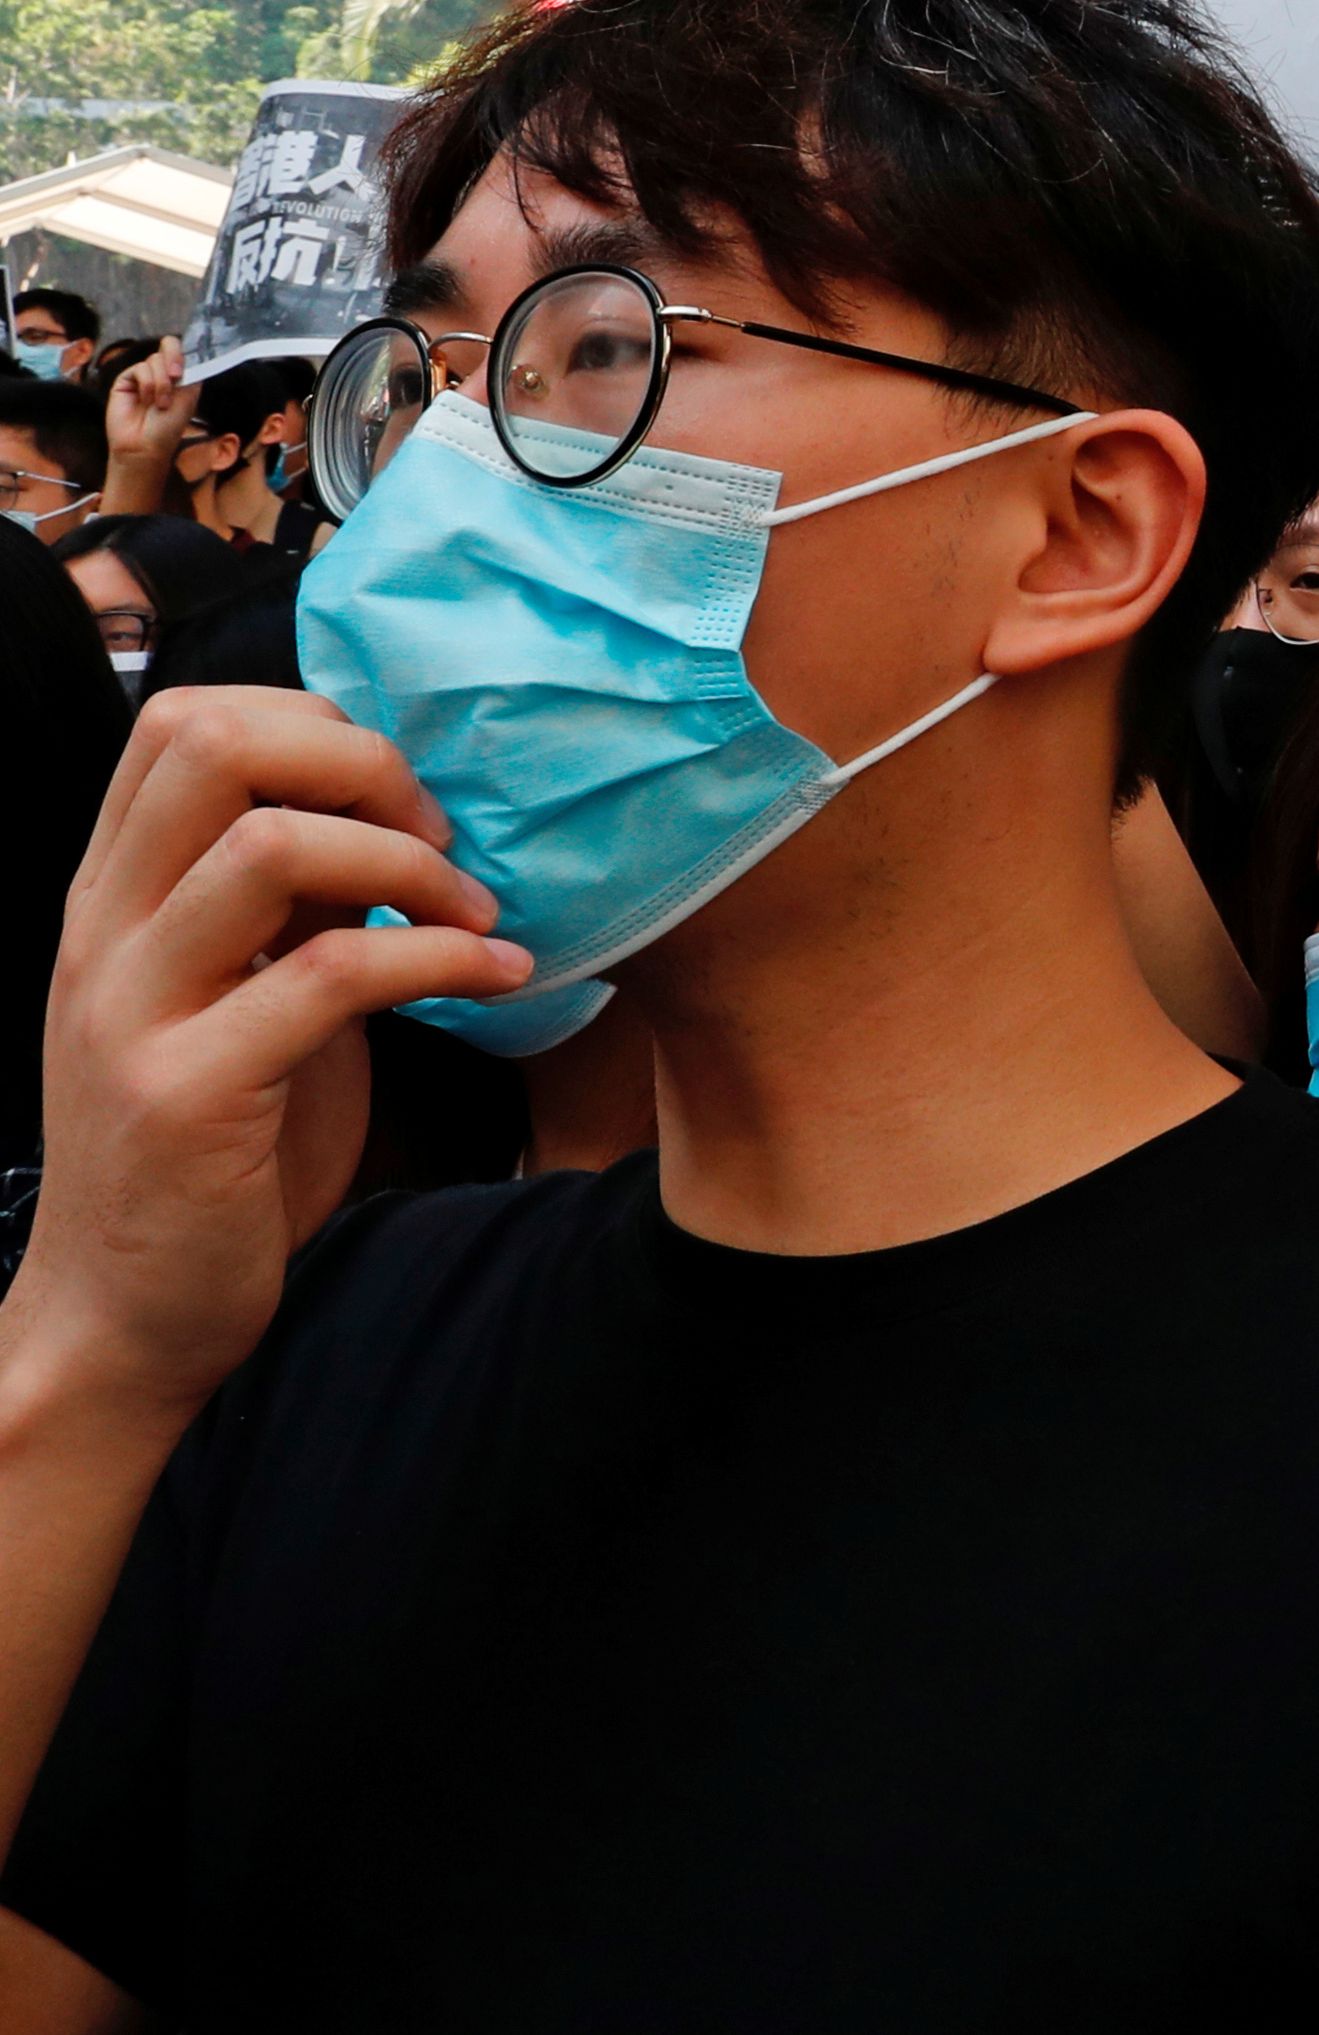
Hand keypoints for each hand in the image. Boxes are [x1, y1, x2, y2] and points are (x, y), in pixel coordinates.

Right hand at [16, 693, 528, 1420]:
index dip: (316, 727)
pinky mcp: (185, 1093)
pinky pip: (330, 973)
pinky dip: (441, 960)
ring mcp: (131, 1010)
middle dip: (361, 764)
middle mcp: (102, 934)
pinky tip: (499, 980)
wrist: (126, 1313)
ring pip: (271, 845)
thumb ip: (285, 899)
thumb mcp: (238, 992)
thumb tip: (389, 804)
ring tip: (478, 918)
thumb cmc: (213, 1147)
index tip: (400, 802)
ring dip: (411, 864)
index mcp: (112, 896)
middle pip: (215, 744)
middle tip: (440, 841)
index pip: (183, 720)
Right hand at [100, 348, 189, 512]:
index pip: (184, 350)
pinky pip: (139, 368)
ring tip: (160, 403)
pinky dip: (148, 383)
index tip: (189, 364)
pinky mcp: (125, 380)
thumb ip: (190, 373)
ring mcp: (143, 376)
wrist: (145, 445)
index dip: (186, 351)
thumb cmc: (169, 427)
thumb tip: (190, 352)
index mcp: (181, 376)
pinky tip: (147, 400)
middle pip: (169, 345)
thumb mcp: (188, 398)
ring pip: (155, 359)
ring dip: (162, 382)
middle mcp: (162, 373)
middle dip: (175, 358)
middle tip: (177, 376)